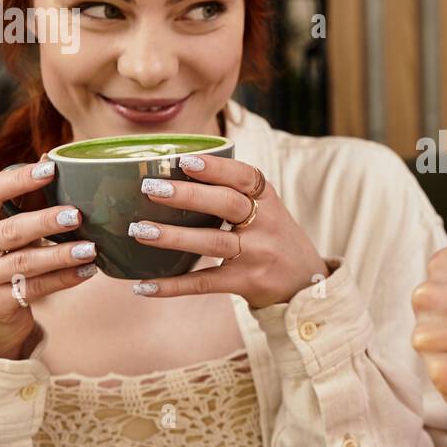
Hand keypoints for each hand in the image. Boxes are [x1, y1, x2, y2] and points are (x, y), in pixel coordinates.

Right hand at [0, 159, 97, 358]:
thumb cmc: (0, 261)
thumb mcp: (5, 230)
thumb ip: (26, 200)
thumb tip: (52, 158)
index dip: (19, 179)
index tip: (51, 168)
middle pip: (9, 231)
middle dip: (46, 222)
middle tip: (77, 215)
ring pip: (24, 263)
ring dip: (62, 255)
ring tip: (91, 248)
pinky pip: (33, 288)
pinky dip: (63, 279)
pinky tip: (86, 271)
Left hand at [127, 154, 327, 308]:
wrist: (307, 283)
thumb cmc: (274, 239)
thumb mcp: (268, 211)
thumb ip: (235, 194)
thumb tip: (173, 174)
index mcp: (268, 200)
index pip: (245, 177)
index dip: (216, 168)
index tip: (185, 160)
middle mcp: (266, 225)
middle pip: (227, 204)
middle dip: (187, 196)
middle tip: (150, 189)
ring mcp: (257, 255)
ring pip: (212, 242)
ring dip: (173, 236)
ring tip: (139, 231)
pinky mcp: (246, 282)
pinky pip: (205, 283)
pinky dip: (173, 285)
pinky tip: (144, 285)